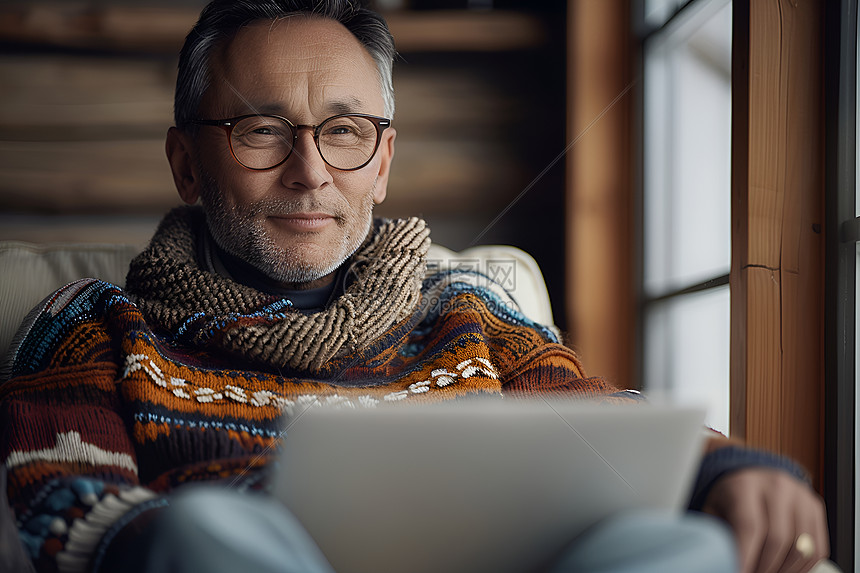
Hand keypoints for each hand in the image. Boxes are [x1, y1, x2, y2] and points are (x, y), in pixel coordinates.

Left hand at [702, 468, 828, 572]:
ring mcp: (800, 496)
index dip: (746, 556)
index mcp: (744, 485)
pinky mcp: (815, 507)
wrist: (750, 478)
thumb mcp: (713, 511)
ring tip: (766, 572)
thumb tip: (723, 561)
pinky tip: (784, 570)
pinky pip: (817, 548)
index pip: (749, 525)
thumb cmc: (729, 498)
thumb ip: (719, 535)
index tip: (739, 572)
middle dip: (765, 568)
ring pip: (801, 547)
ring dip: (784, 570)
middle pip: (777, 539)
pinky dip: (802, 567)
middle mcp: (776, 486)